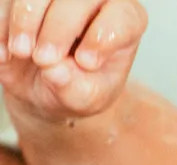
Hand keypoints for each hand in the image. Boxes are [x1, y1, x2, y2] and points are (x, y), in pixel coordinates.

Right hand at [0, 0, 145, 119]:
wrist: (45, 87)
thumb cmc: (78, 89)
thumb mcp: (85, 98)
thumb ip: (76, 88)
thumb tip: (55, 70)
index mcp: (124, 22)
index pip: (122, 15)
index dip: (103, 35)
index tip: (85, 62)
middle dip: (58, 27)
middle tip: (43, 59)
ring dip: (26, 19)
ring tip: (21, 52)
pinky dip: (2, 22)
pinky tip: (5, 52)